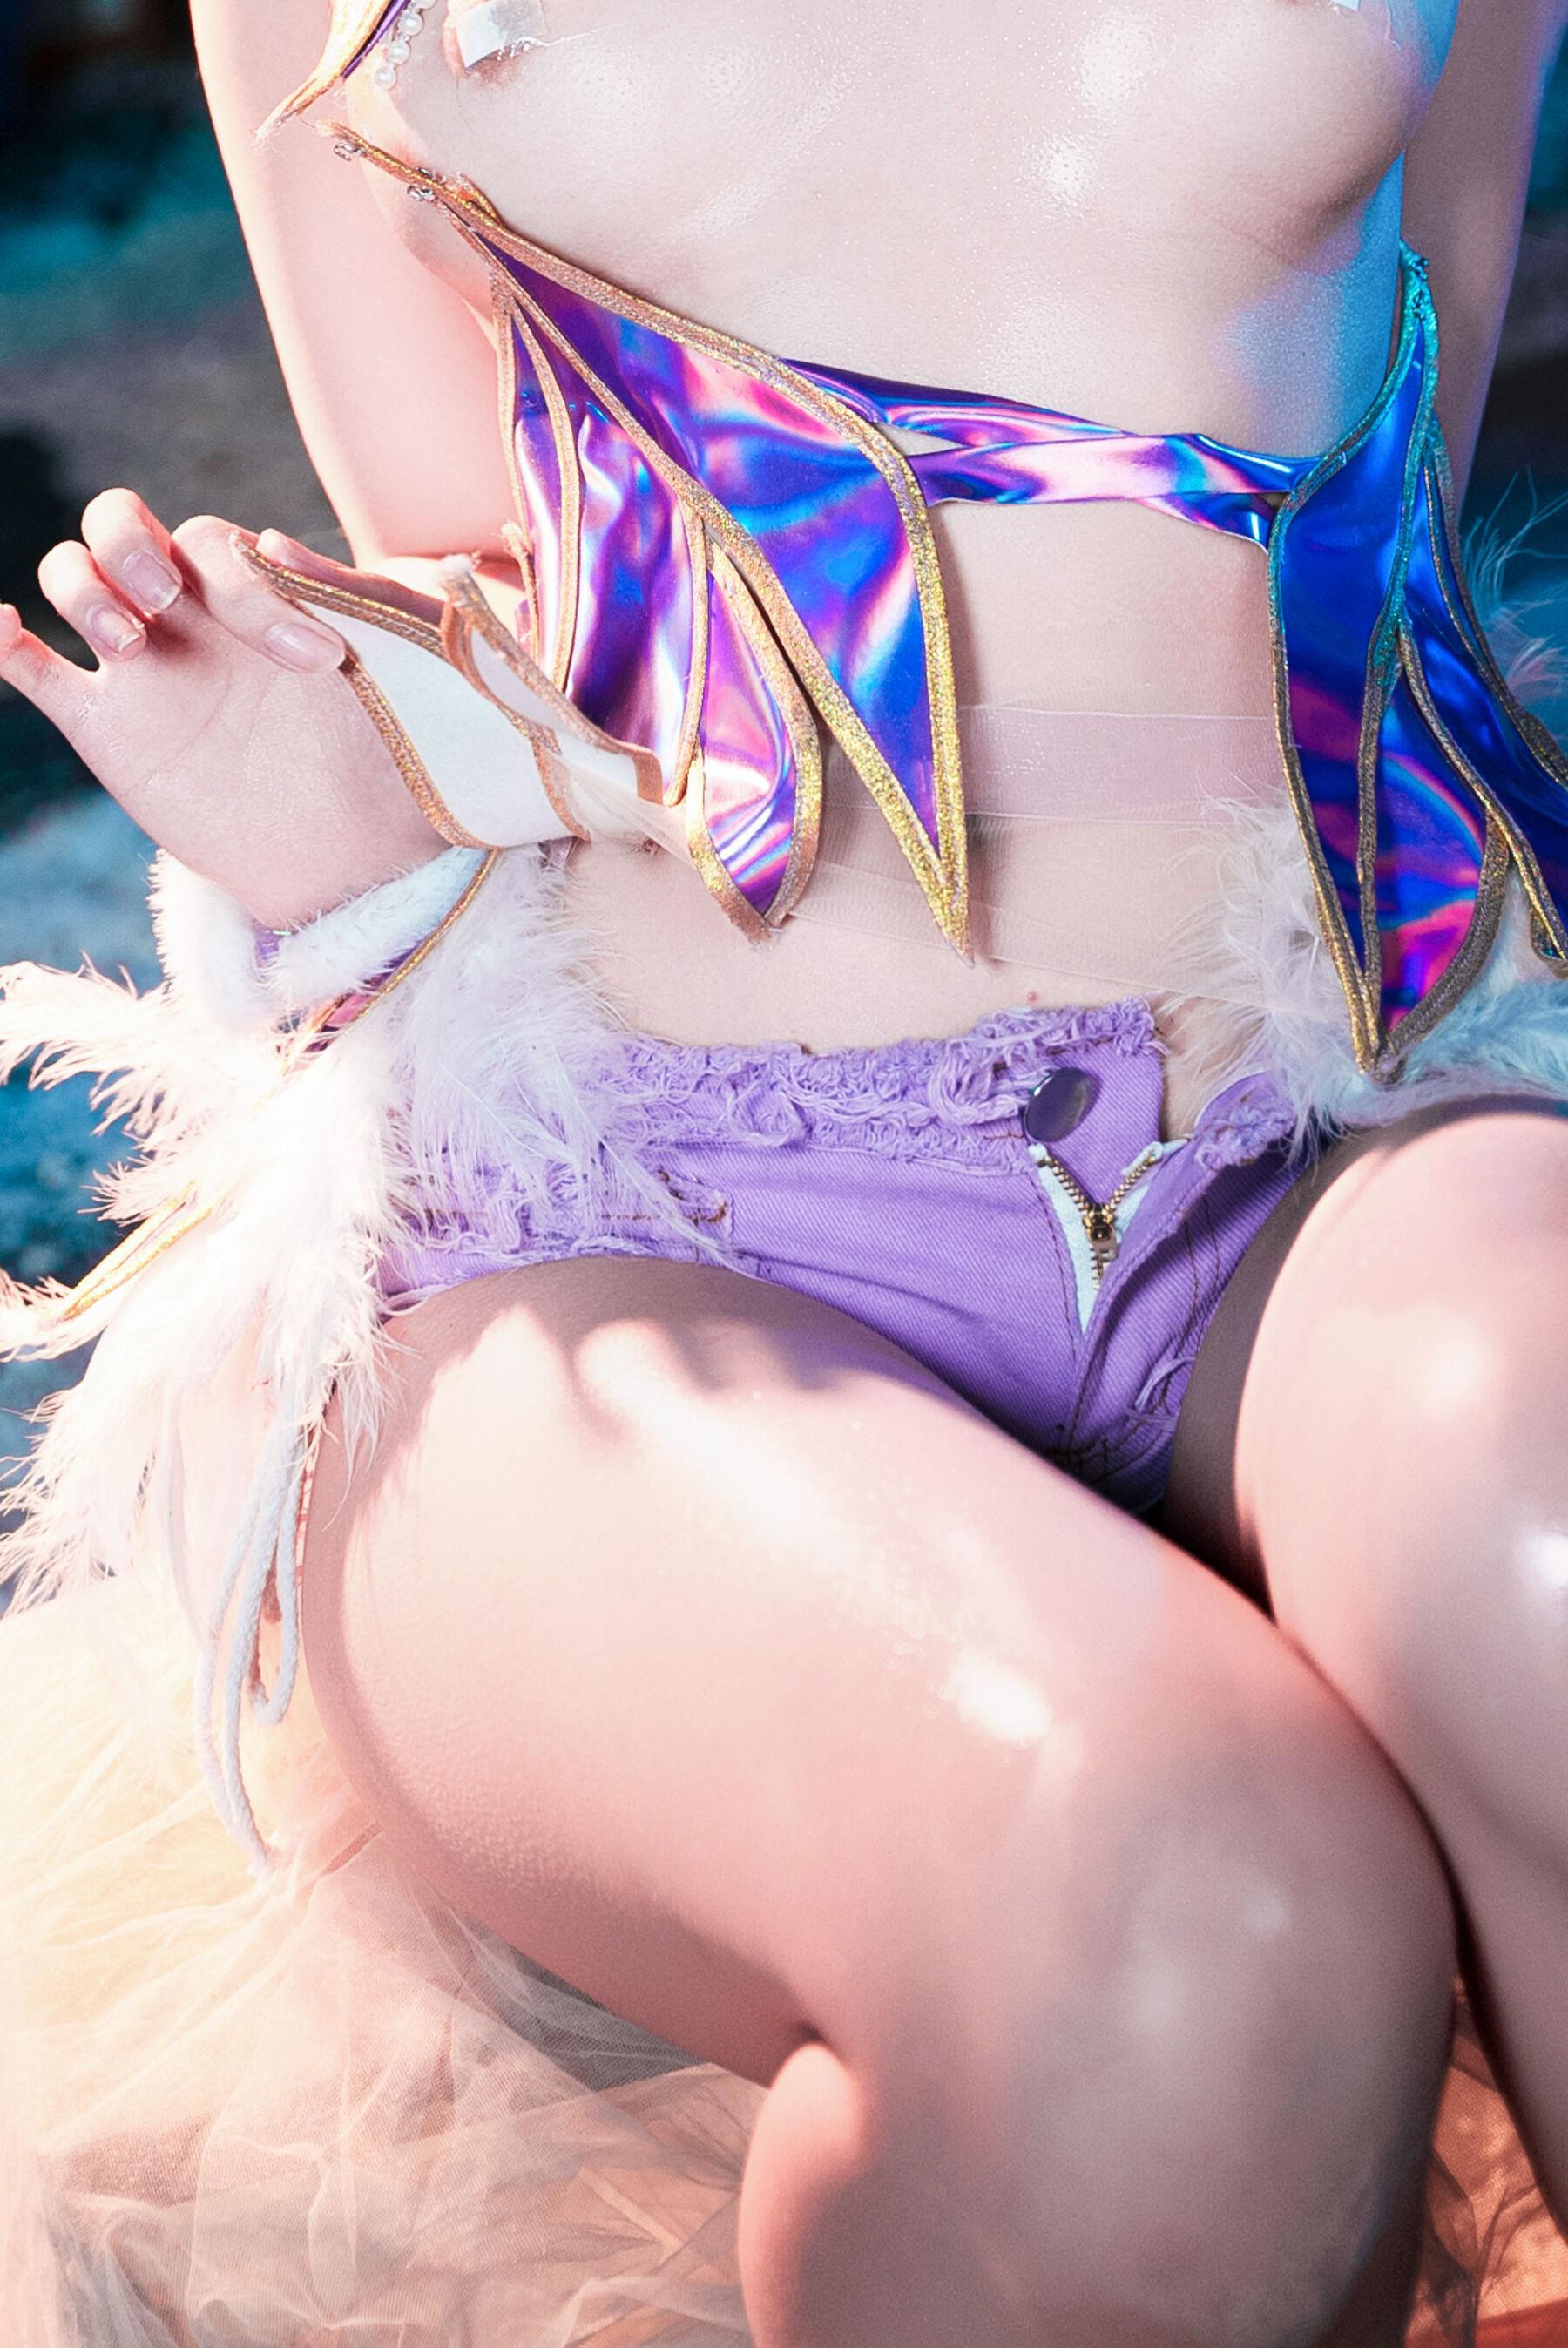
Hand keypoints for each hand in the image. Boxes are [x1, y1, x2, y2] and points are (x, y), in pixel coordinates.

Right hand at [0, 490, 447, 928]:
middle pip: (117, 525)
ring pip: (69, 578)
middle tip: (160, 600)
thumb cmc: (394, 754)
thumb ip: (364, 598)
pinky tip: (3, 627)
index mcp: (253, 592)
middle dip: (127, 545)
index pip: (213, 543)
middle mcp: (187, 614)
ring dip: (82, 590)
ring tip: (128, 645)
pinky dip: (3, 640)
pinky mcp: (104, 728)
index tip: (316, 661)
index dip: (250, 588)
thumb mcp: (407, 672)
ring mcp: (140, 668)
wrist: (361, 853)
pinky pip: (29, 665)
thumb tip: (275, 538)